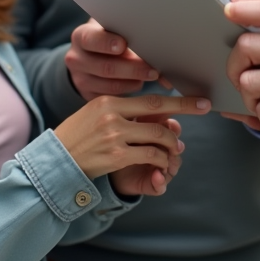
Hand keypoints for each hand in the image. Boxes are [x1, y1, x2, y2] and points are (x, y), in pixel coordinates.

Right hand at [55, 94, 209, 193]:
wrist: (55, 163)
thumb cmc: (75, 138)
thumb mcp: (93, 114)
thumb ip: (117, 109)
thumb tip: (146, 107)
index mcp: (107, 101)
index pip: (149, 98)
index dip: (176, 99)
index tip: (197, 97)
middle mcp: (112, 115)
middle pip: (158, 112)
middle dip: (185, 109)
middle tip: (204, 107)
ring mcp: (114, 136)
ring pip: (157, 136)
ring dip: (171, 143)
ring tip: (175, 149)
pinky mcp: (116, 156)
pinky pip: (150, 155)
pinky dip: (161, 159)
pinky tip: (162, 162)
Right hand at [65, 18, 168, 99]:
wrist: (90, 54)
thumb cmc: (110, 37)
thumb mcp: (116, 32)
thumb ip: (135, 41)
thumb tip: (165, 71)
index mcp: (81, 36)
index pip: (91, 39)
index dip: (107, 43)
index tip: (124, 45)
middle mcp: (76, 58)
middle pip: (105, 67)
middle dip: (133, 69)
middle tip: (154, 70)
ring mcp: (80, 80)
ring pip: (110, 86)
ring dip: (134, 82)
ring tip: (150, 77)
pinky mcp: (87, 96)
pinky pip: (111, 98)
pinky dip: (129, 94)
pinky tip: (139, 86)